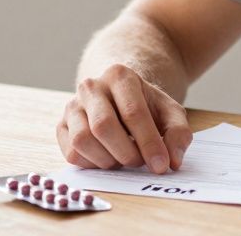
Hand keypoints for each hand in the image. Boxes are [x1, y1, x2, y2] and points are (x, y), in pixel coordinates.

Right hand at [56, 63, 192, 173]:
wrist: (121, 96)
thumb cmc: (147, 106)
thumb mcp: (170, 112)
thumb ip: (178, 133)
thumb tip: (173, 161)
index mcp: (120, 76)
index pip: (133, 112)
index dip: (149, 143)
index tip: (161, 165)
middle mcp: (91, 86)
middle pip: (103, 126)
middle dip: (126, 153)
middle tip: (140, 163)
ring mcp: (72, 106)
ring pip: (82, 140)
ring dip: (107, 160)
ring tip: (124, 158)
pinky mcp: (61, 126)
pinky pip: (71, 153)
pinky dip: (92, 163)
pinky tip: (108, 157)